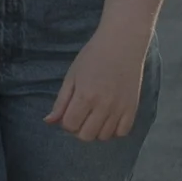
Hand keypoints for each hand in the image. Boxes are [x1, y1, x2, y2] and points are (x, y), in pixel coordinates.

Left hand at [45, 23, 150, 141]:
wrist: (122, 44)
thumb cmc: (93, 56)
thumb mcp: (72, 76)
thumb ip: (61, 101)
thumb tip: (48, 122)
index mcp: (85, 96)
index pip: (70, 125)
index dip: (66, 121)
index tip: (69, 111)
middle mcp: (103, 106)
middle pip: (86, 136)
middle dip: (79, 128)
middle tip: (81, 114)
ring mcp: (119, 109)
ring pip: (103, 137)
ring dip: (95, 130)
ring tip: (94, 114)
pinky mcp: (133, 108)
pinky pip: (122, 133)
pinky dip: (114, 130)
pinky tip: (109, 117)